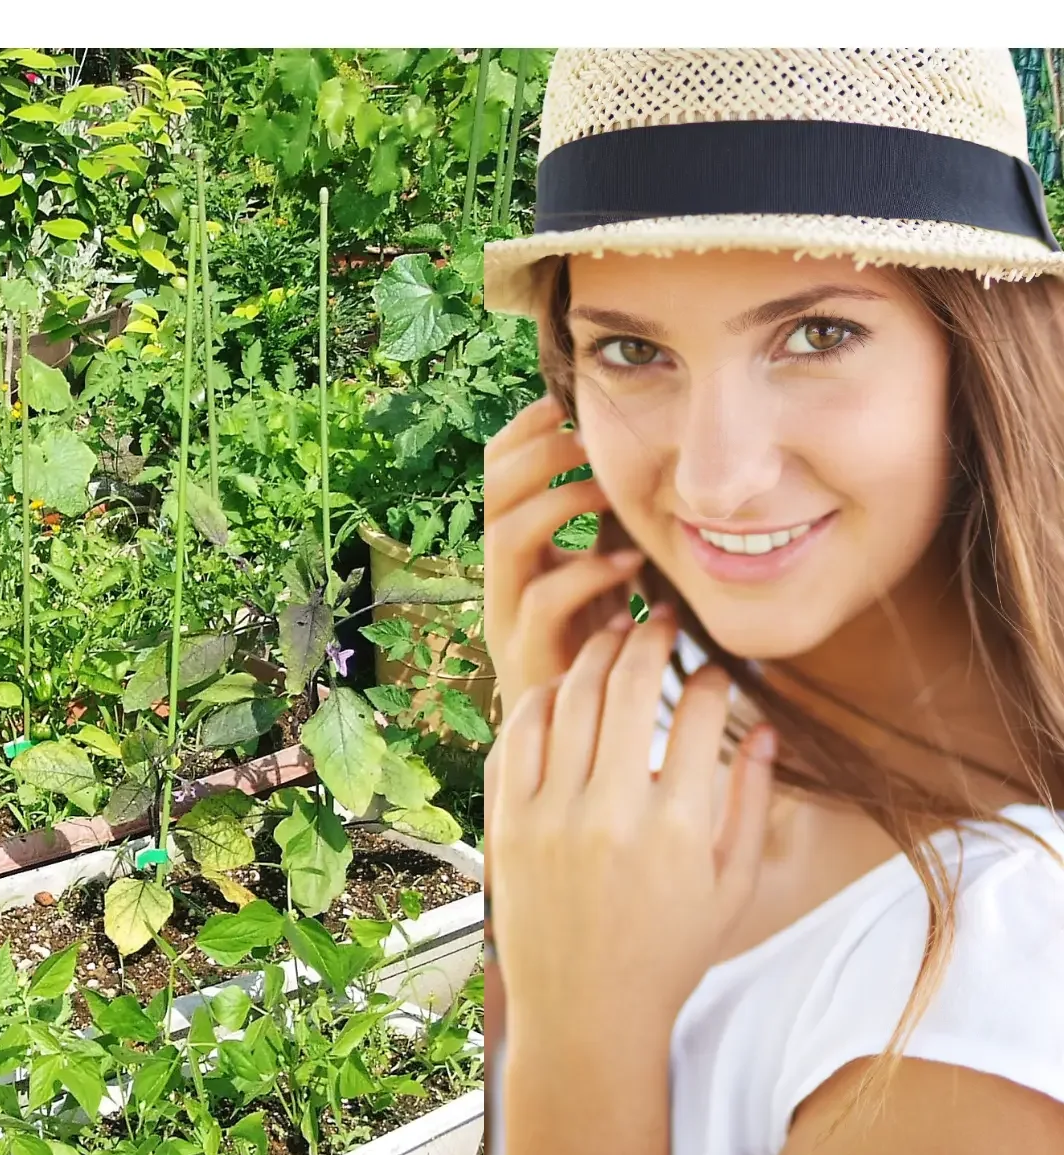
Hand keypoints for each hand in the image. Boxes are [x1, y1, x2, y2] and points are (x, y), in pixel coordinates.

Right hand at [483, 393, 644, 718]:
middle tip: (593, 439)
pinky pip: (544, 598)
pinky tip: (632, 565)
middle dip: (543, 454)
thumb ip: (615, 533)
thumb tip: (658, 467)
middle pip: (496, 491)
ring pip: (508, 536)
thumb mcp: (609, 582)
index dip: (528, 430)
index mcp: (516, 554)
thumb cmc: (606, 661)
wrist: (582, 753)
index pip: (499, 470)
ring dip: (562, 504)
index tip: (569, 402)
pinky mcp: (529, 655)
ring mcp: (508, 616)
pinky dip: (589, 571)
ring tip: (609, 491)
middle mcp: (501, 579)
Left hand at [488, 605, 776, 1046]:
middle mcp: (609, 813)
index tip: (714, 669)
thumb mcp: (732, 886)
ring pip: (570, 697)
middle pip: (628, 684)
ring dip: (594, 655)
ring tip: (614, 638)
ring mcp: (549, 815)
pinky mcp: (506, 823)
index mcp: (677, 829)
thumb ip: (751, 803)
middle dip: (649, 637)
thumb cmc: (670, 950)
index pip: (700, 711)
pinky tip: (564, 687)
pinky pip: (518, 734)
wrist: (587, 1012)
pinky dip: (542, 698)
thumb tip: (763, 728)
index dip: (712, 676)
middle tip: (661, 620)